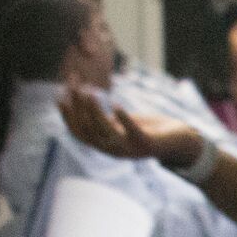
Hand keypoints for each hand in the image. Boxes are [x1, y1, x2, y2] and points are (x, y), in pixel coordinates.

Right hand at [58, 85, 203, 169]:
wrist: (177, 143)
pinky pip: (131, 132)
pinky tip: (115, 103)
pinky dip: (122, 118)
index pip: (78, 132)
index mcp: (104, 145)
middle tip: (75, 86)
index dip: (66, 115)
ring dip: (94, 111)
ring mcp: (130, 150)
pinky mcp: (146, 145)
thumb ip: (102, 118)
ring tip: (90, 91)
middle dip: (78, 107)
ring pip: (104, 132)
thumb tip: (82, 98)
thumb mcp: (119, 125)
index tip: (59, 95)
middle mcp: (113, 151)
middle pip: (88, 130)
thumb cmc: (146, 130)